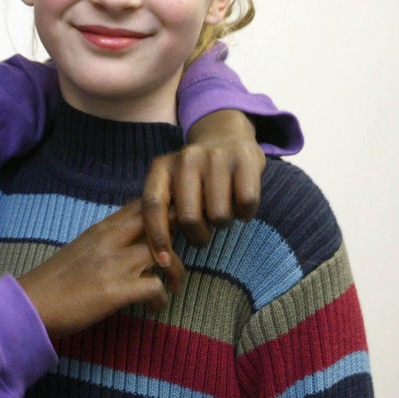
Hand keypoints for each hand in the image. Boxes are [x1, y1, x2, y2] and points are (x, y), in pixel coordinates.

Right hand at [17, 200, 181, 337]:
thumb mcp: (82, 249)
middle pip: (159, 221)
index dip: (165, 212)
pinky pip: (156, 288)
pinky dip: (161, 300)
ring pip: (165, 255)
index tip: (174, 229)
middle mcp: (109, 240)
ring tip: (172, 286)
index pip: (141, 205)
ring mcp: (113, 265)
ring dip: (176, 272)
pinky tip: (153, 309)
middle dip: (179, 234)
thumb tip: (136, 240)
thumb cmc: (55, 280)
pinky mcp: (114, 292)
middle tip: (182, 252)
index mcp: (101, 228)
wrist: (31, 304)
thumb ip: (108, 240)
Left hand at [142, 109, 264, 257]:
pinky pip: (246, 205)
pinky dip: (245, 214)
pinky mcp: (244, 160)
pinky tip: (240, 203)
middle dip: (198, 236)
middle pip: (188, 218)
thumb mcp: (171, 183)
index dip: (157, 237)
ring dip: (222, 224)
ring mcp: (216, 157)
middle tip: (203, 233)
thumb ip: (162, 209)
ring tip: (221, 210)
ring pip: (219, 216)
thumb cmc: (195, 175)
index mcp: (161, 166)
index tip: (163, 262)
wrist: (226, 135)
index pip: (153, 206)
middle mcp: (186, 158)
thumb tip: (159, 256)